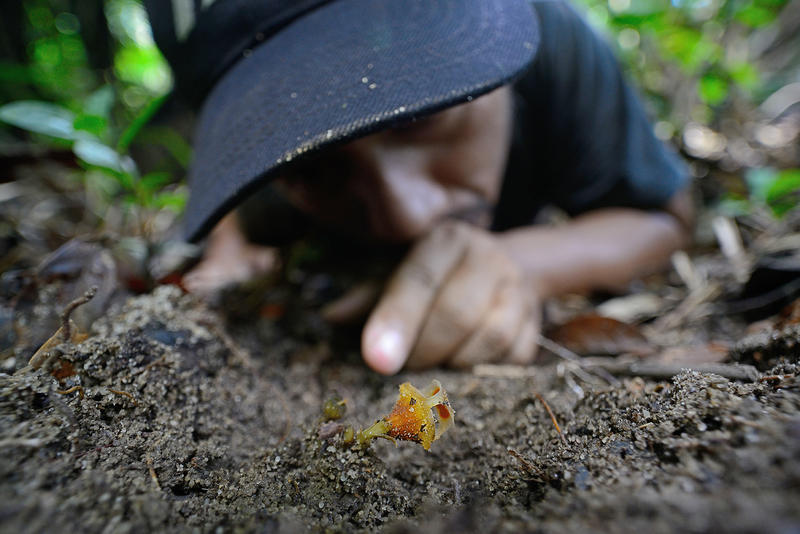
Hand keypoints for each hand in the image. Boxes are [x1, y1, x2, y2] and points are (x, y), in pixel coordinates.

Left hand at [360, 221, 541, 373]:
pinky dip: (483, 370)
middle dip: (423, 351)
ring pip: (488, 339)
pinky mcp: (536, 323)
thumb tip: (331, 318)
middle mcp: (488, 257)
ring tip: (434, 364)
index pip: (419, 281)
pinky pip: (511, 359)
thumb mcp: (400, 273)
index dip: (397, 322)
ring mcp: (518, 290)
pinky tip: (465, 361)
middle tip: (404, 367)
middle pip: (457, 314)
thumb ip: (370, 297)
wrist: (509, 268)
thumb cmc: (439, 276)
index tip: (376, 360)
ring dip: (453, 363)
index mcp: (447, 241)